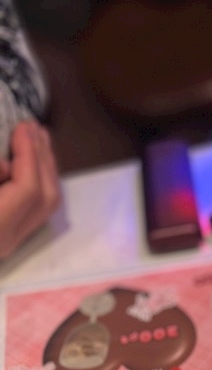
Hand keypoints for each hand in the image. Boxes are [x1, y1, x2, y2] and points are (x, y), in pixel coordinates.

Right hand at [0, 121, 61, 259]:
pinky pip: (35, 209)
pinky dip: (39, 182)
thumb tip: (7, 166)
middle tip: (35, 127)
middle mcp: (7, 240)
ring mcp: (9, 242)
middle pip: (44, 197)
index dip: (28, 154)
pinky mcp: (8, 239)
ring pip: (45, 205)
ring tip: (38, 138)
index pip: (28, 190)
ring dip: (45, 168)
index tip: (22, 127)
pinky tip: (31, 162)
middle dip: (42, 158)